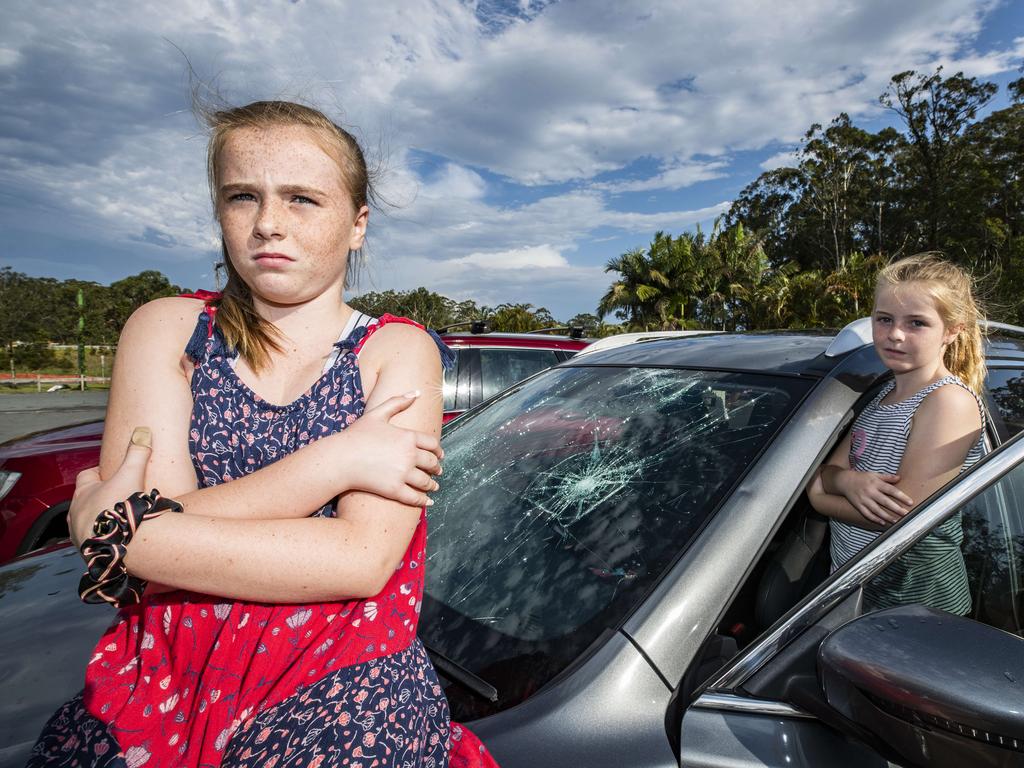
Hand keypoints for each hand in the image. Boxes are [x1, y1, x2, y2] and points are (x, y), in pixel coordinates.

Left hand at [69, 426, 153, 548]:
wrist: (122, 544)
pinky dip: (102, 538)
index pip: (86, 476)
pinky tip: (116, 538)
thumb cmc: (121, 508)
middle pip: (84, 500)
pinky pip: (92, 541)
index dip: (98, 472)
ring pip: (85, 521)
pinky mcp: (87, 551)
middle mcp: (76, 513)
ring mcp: (78, 533)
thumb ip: (137, 452)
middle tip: (117, 497)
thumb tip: (143, 432)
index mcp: (83, 492)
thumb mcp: (132, 474)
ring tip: (116, 519)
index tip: (111, 473)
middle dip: (98, 497)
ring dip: (97, 519)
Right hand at [339, 391, 443, 506]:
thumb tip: (417, 392)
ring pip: (426, 481)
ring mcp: (403, 474)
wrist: (340, 458)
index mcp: (407, 437)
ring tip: (434, 485)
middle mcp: (409, 455)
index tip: (440, 454)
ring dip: (433, 484)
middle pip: (431, 463)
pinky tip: (428, 502)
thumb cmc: (356, 436)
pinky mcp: (394, 490)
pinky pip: (415, 497)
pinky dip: (424, 501)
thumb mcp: (377, 414)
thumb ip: (397, 402)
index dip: (438, 450)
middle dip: (437, 467)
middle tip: (438, 470)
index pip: (432, 444)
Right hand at [835, 469, 913, 526]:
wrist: (844, 481)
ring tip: (896, 521)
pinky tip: (882, 522)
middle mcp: (870, 492)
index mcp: (875, 483)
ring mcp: (863, 499)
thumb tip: (899, 478)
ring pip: (876, 510)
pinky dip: (874, 519)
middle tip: (906, 514)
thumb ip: (887, 477)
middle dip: (896, 508)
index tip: (910, 502)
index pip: (891, 490)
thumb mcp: (874, 474)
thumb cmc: (862, 478)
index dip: (901, 496)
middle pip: (885, 501)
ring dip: (887, 516)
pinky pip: (867, 513)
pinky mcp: (858, 505)